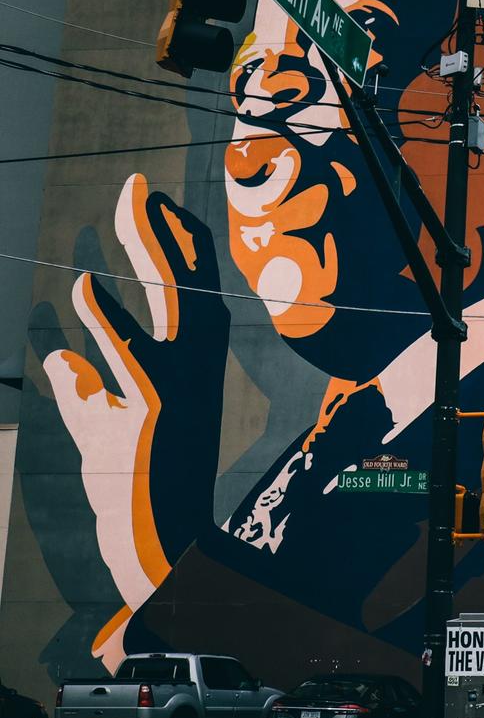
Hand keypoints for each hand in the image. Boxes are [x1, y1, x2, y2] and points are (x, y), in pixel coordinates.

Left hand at [39, 175, 229, 666]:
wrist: (148, 534)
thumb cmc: (125, 477)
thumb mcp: (94, 420)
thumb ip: (78, 382)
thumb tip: (56, 354)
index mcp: (187, 363)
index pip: (185, 288)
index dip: (169, 242)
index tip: (150, 201)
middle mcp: (193, 368)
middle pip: (181, 280)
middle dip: (157, 227)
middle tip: (138, 183)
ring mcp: (177, 386)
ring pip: (169, 302)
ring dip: (146, 248)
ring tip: (128, 205)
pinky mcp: (153, 410)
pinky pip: (129, 353)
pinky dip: (106, 318)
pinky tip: (85, 288)